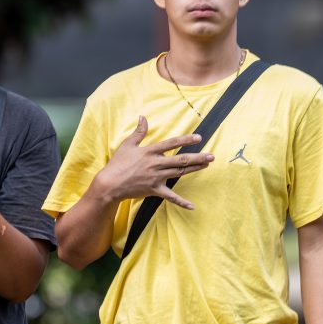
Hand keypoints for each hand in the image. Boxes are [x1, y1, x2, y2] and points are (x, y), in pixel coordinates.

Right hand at [93, 116, 212, 208]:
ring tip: (206, 165)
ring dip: (194, 169)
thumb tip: (143, 117)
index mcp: (150, 151)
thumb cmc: (118, 163)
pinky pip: (170, 197)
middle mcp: (156, 164)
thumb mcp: (127, 144)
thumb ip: (139, 132)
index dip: (185, 140)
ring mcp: (156, 177)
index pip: (171, 144)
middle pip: (181, 160)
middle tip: (211, 156)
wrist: (110, 183)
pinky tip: (192, 206)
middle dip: (198, 157)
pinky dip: (181, 202)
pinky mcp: (154, 190)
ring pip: (179, 172)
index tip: (198, 138)